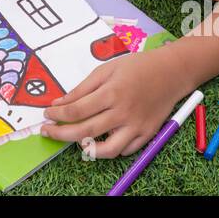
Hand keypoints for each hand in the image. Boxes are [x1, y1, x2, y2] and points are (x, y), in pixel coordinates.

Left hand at [40, 48, 193, 158]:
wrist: (171, 72)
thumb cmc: (137, 67)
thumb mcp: (106, 69)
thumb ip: (82, 88)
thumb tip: (59, 103)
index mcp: (111, 93)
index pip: (76, 111)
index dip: (57, 115)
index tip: (47, 114)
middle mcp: (123, 113)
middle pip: (85, 132)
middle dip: (60, 134)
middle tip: (47, 131)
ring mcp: (136, 127)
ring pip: (106, 150)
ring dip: (86, 149)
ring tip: (76, 141)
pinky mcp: (147, 135)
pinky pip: (125, 150)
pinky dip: (110, 149)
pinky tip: (101, 140)